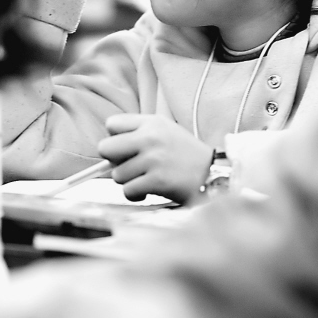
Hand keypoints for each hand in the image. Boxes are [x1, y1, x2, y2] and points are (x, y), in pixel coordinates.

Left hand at [98, 114, 212, 204]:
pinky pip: (128, 191)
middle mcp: (150, 137)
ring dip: (128, 181)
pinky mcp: (157, 181)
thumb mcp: (165, 130)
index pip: (112, 124)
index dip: (114, 138)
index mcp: (152, 122)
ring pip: (117, 175)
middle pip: (105, 148)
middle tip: (129, 166)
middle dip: (113, 161)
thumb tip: (107, 151)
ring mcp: (153, 159)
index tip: (126, 148)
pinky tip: (148, 190)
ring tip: (146, 178)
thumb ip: (138, 133)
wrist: (212, 173)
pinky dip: (136, 195)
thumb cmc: (185, 154)